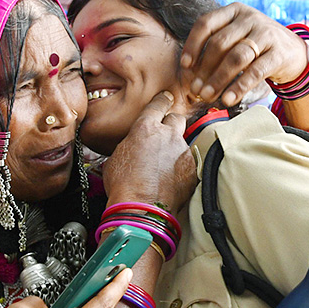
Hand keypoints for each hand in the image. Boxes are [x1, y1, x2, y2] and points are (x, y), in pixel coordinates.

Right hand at [104, 92, 196, 213]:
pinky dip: (180, 169)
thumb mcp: (117, 158)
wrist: (141, 208)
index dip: (162, 101)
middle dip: (172, 123)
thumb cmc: (124, 185)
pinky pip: (188, 164)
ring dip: (174, 151)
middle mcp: (168, 136)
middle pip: (177, 118)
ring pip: (181, 144)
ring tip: (162, 168)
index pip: (158, 105)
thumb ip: (130, 145)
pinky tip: (170, 180)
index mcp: (146, 128)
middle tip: (165, 133)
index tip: (165, 98)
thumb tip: (133, 147)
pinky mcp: (192, 169)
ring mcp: (182, 152)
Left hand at [179, 3, 308, 107]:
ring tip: (208, 96)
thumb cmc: (256, 47)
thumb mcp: (237, 38)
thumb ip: (217, 48)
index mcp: (234, 11)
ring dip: (218, 79)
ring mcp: (266, 33)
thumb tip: (190, 74)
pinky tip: (228, 99)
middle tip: (195, 90)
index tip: (185, 66)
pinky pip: (256, 71)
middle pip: (220, 43)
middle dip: (204, 69)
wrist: (294, 53)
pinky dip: (239, 87)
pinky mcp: (279, 53)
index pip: (206, 23)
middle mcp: (250, 18)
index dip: (193, 45)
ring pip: (236, 57)